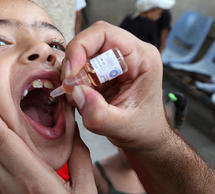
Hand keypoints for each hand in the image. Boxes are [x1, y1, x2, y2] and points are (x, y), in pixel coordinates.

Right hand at [63, 22, 169, 152]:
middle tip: (69, 89)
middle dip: (73, 64)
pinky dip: (73, 83)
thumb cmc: (142, 129)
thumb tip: (76, 94)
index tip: (70, 73)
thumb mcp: (122, 127)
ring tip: (77, 99)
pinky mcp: (102, 70)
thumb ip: (100, 115)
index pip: (104, 34)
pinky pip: (80, 68)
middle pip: (89, 41)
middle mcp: (128, 53)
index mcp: (142, 58)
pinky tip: (80, 99)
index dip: (81, 48)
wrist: (145, 138)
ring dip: (72, 76)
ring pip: (81, 55)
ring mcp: (114, 61)